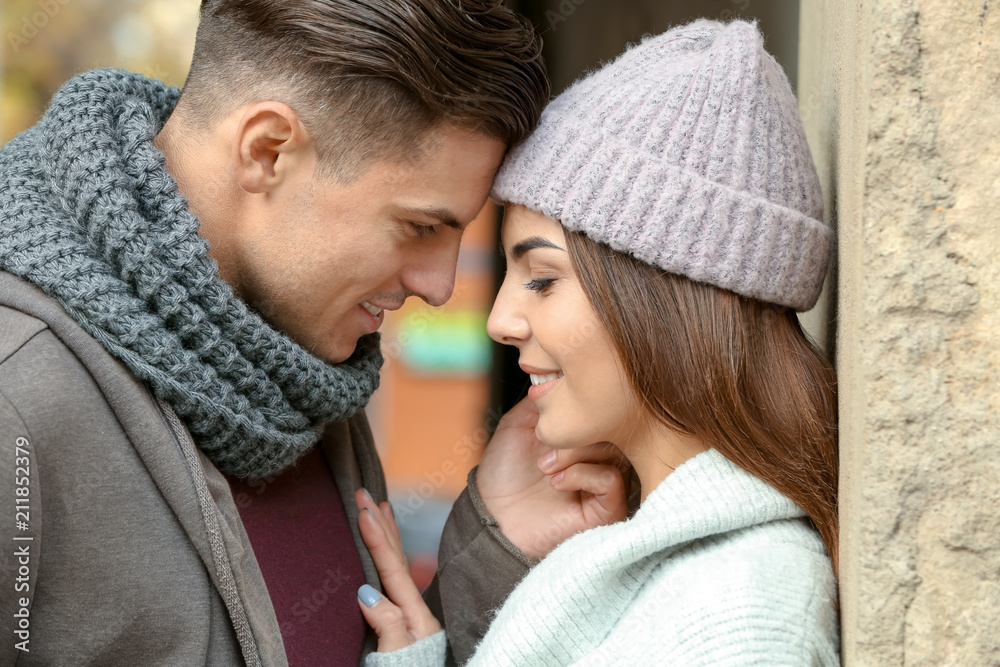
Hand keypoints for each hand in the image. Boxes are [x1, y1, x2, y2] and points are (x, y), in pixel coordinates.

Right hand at [355, 489, 441, 651]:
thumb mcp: (399, 658)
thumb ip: (387, 625)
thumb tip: (365, 591)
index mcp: (416, 616)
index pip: (393, 569)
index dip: (377, 538)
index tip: (364, 511)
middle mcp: (415, 610)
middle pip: (396, 559)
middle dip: (380, 524)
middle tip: (365, 493)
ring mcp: (410, 615)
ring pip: (397, 565)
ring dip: (387, 534)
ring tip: (379, 507)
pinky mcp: (402, 623)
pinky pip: (394, 578)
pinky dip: (388, 556)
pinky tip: (383, 548)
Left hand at [476, 397, 629, 559]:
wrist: (492, 516)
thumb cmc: (504, 473)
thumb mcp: (519, 423)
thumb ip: (544, 398)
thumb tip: (563, 372)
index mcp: (583, 433)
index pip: (601, 406)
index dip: (578, 403)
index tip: (550, 411)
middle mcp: (599, 455)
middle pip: (611, 426)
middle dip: (576, 430)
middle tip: (544, 444)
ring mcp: (605, 481)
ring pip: (614, 450)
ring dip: (576, 452)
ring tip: (545, 467)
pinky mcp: (607, 509)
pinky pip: (611, 480)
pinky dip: (583, 474)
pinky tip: (557, 482)